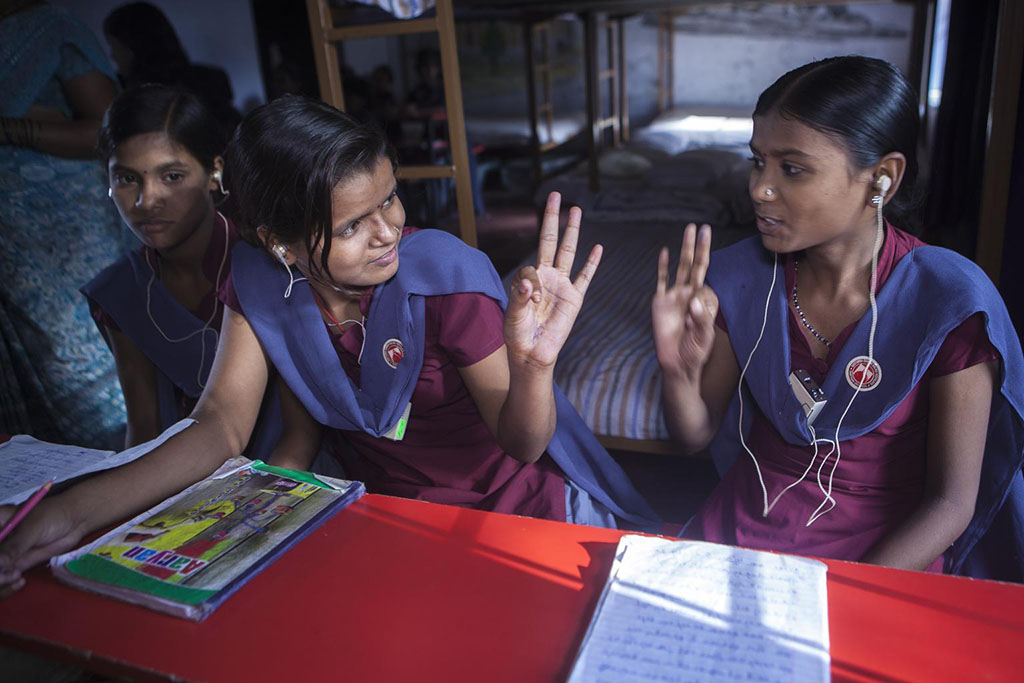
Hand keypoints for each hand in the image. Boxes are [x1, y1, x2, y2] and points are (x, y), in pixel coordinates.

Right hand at [0, 498, 81, 598]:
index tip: (1, 563)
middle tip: (8, 572)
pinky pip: (2, 580)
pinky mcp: (12, 566)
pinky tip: (19, 580)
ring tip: (15, 575)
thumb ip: (14, 545)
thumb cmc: (52, 515)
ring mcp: (2, 555)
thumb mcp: (33, 527)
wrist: (74, 521)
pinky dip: (5, 585)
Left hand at [504, 192, 600, 368]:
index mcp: (529, 279)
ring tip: (575, 210)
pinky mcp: (575, 298)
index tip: (530, 300)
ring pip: (568, 252)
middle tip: (555, 195)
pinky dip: (592, 263)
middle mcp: (547, 277)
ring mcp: (562, 285)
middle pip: (550, 241)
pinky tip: (598, 247)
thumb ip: (518, 299)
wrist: (532, 355)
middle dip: (552, 218)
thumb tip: (528, 284)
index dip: (529, 282)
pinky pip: (585, 277)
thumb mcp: (513, 316)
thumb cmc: (518, 335)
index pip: (530, 265)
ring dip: (572, 231)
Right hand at [652, 224, 718, 380]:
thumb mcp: (704, 338)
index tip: (702, 260)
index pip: (705, 277)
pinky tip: (665, 252)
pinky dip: (663, 267)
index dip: (704, 265)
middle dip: (698, 246)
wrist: (676, 364)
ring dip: (684, 249)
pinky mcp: (660, 303)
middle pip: (695, 264)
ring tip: (689, 231)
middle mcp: (688, 293)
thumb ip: (702, 320)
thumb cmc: (694, 352)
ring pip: (680, 267)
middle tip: (702, 228)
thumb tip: (694, 301)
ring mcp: (674, 296)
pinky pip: (662, 281)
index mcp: (702, 299)